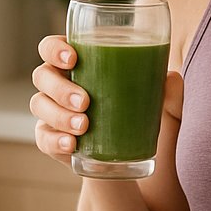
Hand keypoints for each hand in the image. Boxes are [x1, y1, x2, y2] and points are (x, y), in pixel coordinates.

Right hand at [29, 35, 183, 164]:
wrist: (135, 162)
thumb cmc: (144, 121)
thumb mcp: (163, 108)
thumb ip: (171, 94)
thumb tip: (171, 78)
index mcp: (82, 65)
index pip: (53, 48)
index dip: (54, 49)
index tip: (74, 58)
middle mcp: (61, 85)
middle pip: (42, 75)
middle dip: (60, 87)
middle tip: (86, 101)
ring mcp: (53, 113)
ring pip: (40, 105)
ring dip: (59, 114)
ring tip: (84, 126)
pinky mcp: (52, 140)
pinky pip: (43, 138)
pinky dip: (55, 141)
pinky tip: (71, 145)